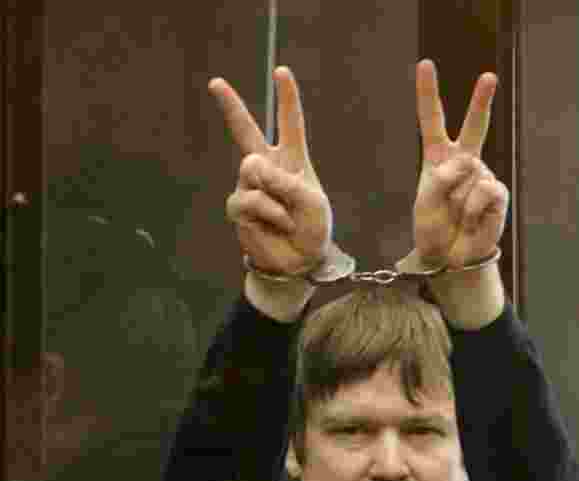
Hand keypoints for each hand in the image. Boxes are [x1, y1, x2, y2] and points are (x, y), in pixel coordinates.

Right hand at [210, 66, 330, 275]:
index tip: (282, 72)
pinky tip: (275, 224)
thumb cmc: (313, 228)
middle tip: (216, 82)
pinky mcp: (239, 206)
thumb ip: (285, 181)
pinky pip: (249, 199)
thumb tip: (250, 169)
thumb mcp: (311, 201)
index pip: (290, 124)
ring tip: (286, 216)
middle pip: (246, 131)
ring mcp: (250, 185)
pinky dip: (268, 212)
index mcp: (292, 160)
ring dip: (274, 194)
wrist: (300, 260)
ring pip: (251, 169)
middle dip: (231, 106)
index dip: (287, 98)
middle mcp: (268, 167)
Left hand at [413, 60, 508, 267]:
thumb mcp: (424, 202)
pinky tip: (472, 221)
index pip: (432, 121)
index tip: (425, 65)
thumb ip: (440, 178)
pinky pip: (482, 190)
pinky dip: (472, 209)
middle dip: (481, 101)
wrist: (451, 258)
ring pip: (469, 170)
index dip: (428, 93)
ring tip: (457, 216)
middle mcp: (463, 162)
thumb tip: (469, 166)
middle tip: (489, 77)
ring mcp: (482, 176)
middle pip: (474, 126)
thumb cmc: (435, 229)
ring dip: (457, 198)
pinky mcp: (497, 193)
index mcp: (438, 158)